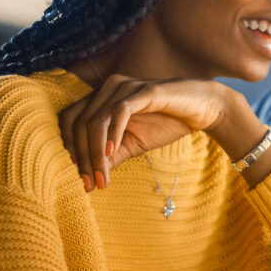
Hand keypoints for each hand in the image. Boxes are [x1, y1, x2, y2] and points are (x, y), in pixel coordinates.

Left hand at [59, 75, 235, 189]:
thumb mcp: (133, 144)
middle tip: (89, 184)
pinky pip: (120, 111)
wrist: (202, 109)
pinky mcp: (144, 91)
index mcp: (102, 97)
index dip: (68, 149)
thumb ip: (111, 155)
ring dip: (95, 153)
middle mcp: (109, 87)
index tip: (80, 178)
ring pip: (96, 120)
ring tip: (101, 178)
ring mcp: (126, 86)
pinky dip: (112, 133)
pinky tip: (112, 152)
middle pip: (79, 123)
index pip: (70, 120)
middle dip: (82, 157)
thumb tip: (89, 177)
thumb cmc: (167, 122)